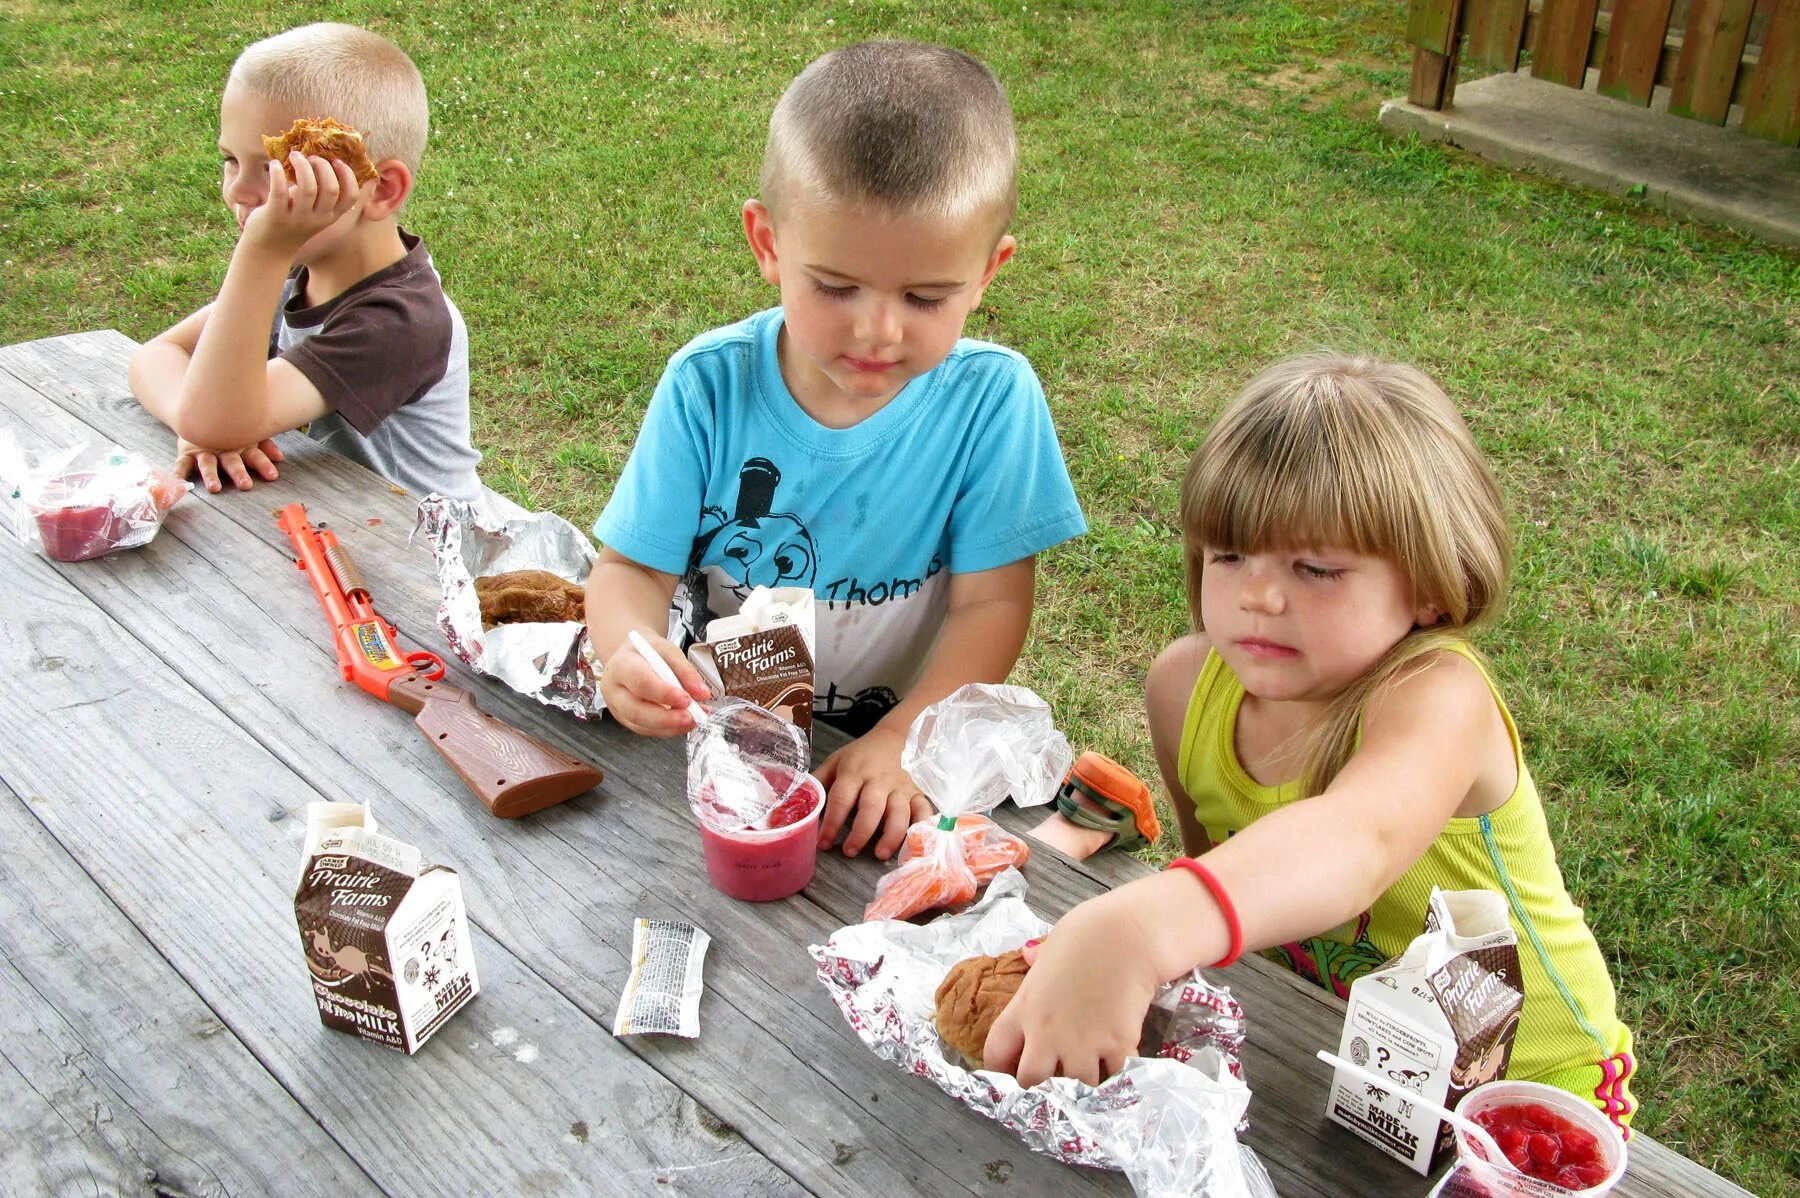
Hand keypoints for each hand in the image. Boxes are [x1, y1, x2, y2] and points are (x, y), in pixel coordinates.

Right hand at [175, 437, 283, 492]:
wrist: (200, 411)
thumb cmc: (231, 428)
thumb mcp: (250, 434)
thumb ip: (265, 445)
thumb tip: (279, 457)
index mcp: (241, 444)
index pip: (255, 455)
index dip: (263, 464)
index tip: (272, 476)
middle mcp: (223, 448)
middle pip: (232, 461)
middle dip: (239, 473)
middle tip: (245, 485)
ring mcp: (204, 450)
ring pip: (208, 463)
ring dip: (211, 475)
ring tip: (214, 488)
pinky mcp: (187, 451)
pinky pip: (182, 463)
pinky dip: (178, 472)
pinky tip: (177, 481)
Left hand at [242, 154, 371, 252]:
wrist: (268, 249)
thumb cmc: (291, 224)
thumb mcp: (313, 213)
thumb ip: (320, 195)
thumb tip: (321, 160)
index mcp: (330, 216)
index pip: (351, 196)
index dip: (347, 175)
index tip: (336, 161)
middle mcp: (317, 218)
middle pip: (331, 188)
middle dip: (322, 166)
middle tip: (310, 157)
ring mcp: (297, 219)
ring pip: (307, 188)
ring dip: (302, 165)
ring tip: (294, 156)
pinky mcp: (276, 216)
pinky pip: (279, 191)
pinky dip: (277, 173)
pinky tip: (274, 164)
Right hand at [599, 631, 709, 736]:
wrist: (631, 657)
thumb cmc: (648, 652)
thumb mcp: (668, 651)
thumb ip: (685, 671)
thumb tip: (702, 693)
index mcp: (621, 665)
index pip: (640, 682)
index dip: (664, 693)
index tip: (686, 699)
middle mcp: (614, 689)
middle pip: (636, 710)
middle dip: (666, 718)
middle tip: (691, 717)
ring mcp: (617, 708)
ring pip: (641, 725)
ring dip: (670, 726)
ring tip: (694, 719)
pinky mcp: (626, 720)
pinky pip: (646, 730)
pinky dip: (668, 730)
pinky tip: (684, 723)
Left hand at [814, 723, 931, 858]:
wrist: (893, 738)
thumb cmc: (860, 756)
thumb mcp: (835, 762)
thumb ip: (818, 782)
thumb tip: (794, 803)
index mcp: (854, 771)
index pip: (841, 798)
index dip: (832, 822)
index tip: (823, 843)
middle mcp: (878, 780)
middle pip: (871, 807)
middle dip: (861, 832)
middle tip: (849, 852)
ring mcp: (900, 787)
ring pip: (899, 812)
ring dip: (891, 835)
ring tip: (879, 854)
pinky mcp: (917, 792)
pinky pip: (923, 810)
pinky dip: (922, 827)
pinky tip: (915, 843)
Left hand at [981, 891, 1164, 1086]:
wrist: (1126, 937)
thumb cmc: (1085, 933)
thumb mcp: (1051, 945)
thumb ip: (1038, 960)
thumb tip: (1028, 953)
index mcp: (1023, 1008)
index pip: (996, 1053)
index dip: (1002, 1065)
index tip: (1012, 1065)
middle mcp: (1046, 1033)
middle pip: (1031, 1078)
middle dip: (1042, 1076)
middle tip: (1056, 1064)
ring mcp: (1081, 1044)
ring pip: (1077, 1082)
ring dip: (1084, 1072)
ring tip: (1093, 1053)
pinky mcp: (1114, 1047)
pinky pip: (1112, 1073)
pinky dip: (1116, 1065)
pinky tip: (1118, 1048)